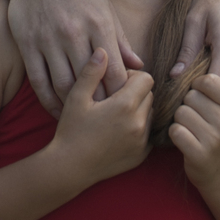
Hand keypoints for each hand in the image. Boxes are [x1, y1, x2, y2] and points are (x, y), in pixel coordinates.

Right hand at [6, 0, 141, 114]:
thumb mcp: (103, 5)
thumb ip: (119, 38)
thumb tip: (138, 65)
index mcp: (97, 23)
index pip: (114, 69)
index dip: (122, 92)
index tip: (126, 105)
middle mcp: (74, 33)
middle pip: (91, 82)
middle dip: (101, 105)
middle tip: (108, 120)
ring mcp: (48, 40)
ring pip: (64, 86)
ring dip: (75, 107)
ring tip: (85, 120)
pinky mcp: (28, 45)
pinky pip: (39, 82)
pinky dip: (49, 102)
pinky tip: (58, 111)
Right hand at [50, 52, 153, 188]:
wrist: (69, 168)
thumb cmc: (70, 130)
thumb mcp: (76, 97)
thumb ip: (92, 72)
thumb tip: (103, 50)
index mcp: (125, 105)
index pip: (146, 78)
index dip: (131, 76)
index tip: (113, 83)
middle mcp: (139, 123)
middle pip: (149, 95)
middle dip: (134, 92)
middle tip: (112, 98)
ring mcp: (142, 142)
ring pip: (149, 113)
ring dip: (137, 110)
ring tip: (113, 114)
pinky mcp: (141, 156)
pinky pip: (147, 133)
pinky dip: (137, 128)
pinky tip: (117, 130)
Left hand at [168, 66, 219, 190]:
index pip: (208, 81)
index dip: (198, 87)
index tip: (203, 99)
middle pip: (191, 96)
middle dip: (189, 105)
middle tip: (198, 119)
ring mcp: (214, 140)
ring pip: (181, 112)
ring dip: (181, 120)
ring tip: (192, 129)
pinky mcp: (199, 154)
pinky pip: (175, 131)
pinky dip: (176, 134)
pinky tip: (186, 140)